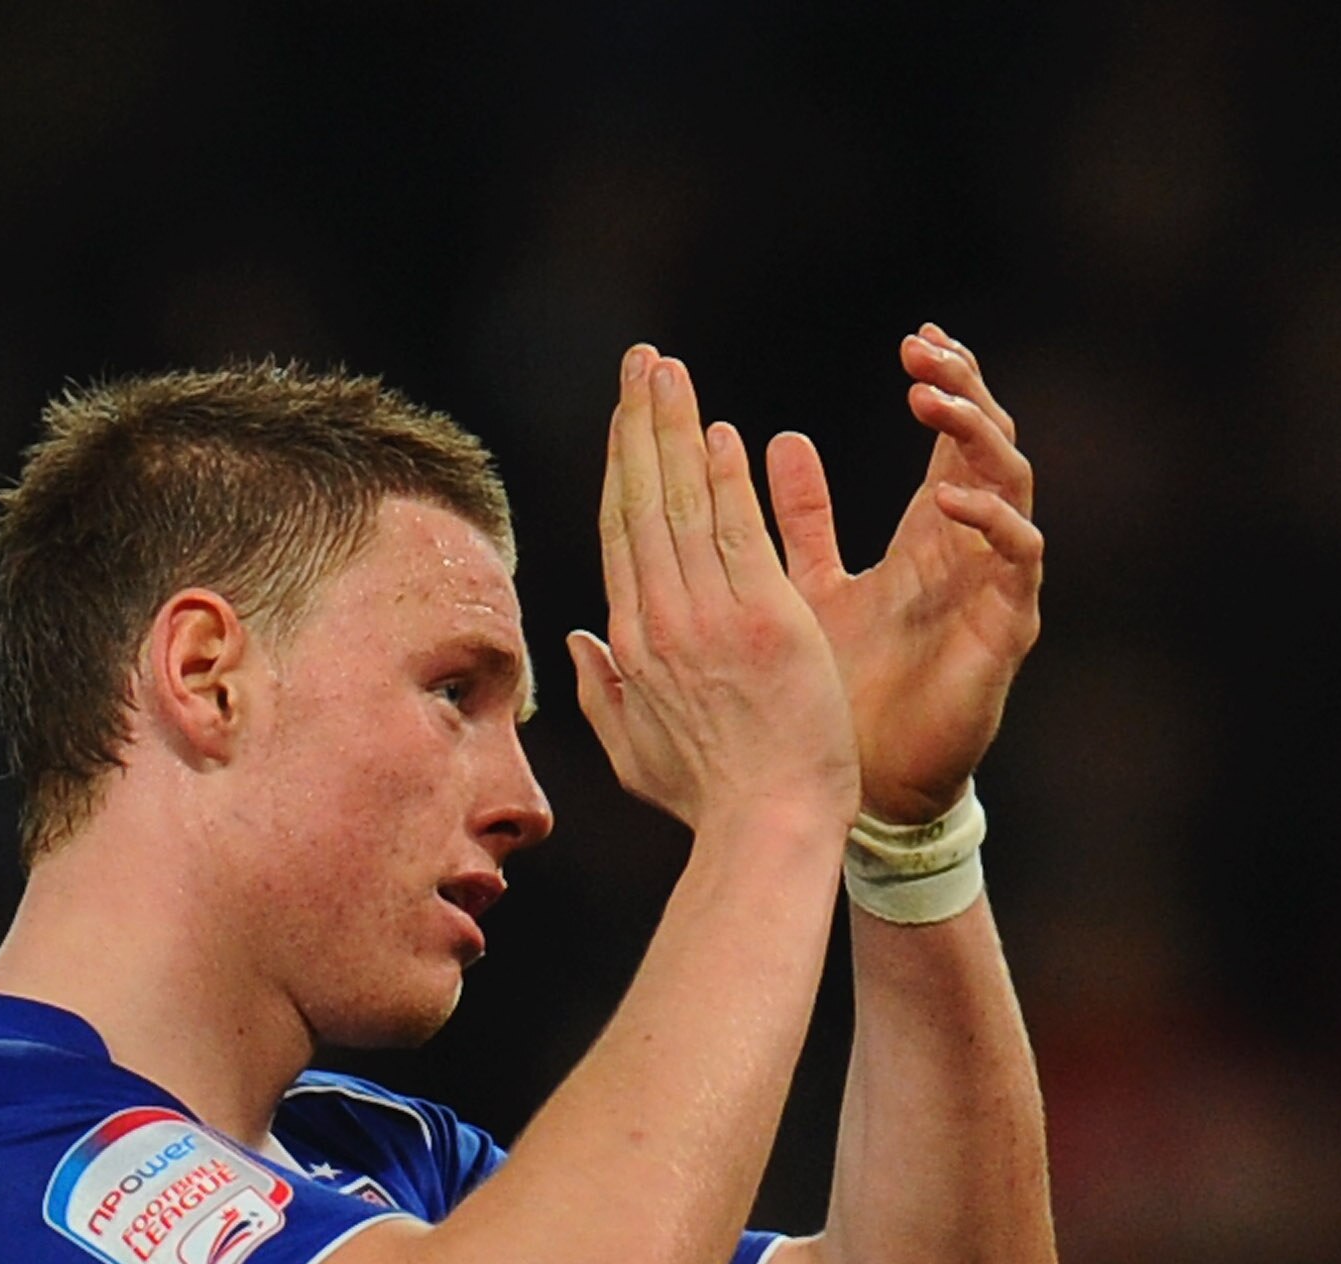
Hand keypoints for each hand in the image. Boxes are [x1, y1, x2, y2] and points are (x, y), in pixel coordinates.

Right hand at [569, 348, 858, 835]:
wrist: (767, 825)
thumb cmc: (710, 798)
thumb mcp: (636, 753)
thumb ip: (600, 692)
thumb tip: (574, 637)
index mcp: (632, 646)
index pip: (622, 536)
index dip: (621, 469)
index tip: (624, 417)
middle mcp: (660, 622)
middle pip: (642, 503)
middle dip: (638, 424)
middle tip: (642, 360)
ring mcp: (709, 617)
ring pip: (683, 502)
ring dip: (674, 427)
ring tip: (668, 369)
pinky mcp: (764, 618)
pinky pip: (738, 530)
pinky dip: (725, 477)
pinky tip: (717, 429)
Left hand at [765, 327, 1041, 824]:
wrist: (853, 789)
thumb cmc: (835, 698)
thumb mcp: (808, 589)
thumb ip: (801, 521)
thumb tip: (775, 440)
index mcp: (926, 536)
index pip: (951, 439)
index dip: (944, 385)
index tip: (912, 342)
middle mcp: (968, 550)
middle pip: (989, 444)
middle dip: (965, 390)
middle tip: (927, 353)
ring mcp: (992, 585)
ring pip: (1013, 484)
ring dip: (977, 435)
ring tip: (933, 401)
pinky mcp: (1006, 628)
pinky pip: (1020, 557)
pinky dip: (993, 520)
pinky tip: (952, 497)